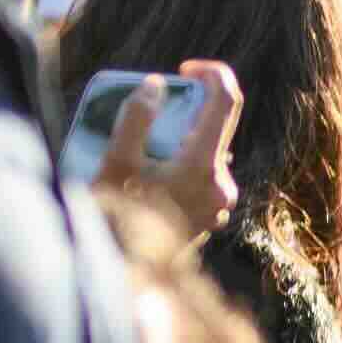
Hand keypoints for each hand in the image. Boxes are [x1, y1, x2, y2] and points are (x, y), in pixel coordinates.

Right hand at [101, 59, 241, 234]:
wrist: (126, 274)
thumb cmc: (115, 217)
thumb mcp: (115, 162)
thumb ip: (135, 117)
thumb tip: (156, 85)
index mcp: (203, 166)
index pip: (226, 101)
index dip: (211, 74)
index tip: (184, 69)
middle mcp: (222, 184)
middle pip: (218, 127)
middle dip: (191, 106)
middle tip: (156, 105)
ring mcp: (221, 203)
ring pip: (210, 151)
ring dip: (184, 136)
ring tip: (147, 143)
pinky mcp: (213, 215)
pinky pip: (205, 175)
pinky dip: (185, 160)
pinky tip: (155, 170)